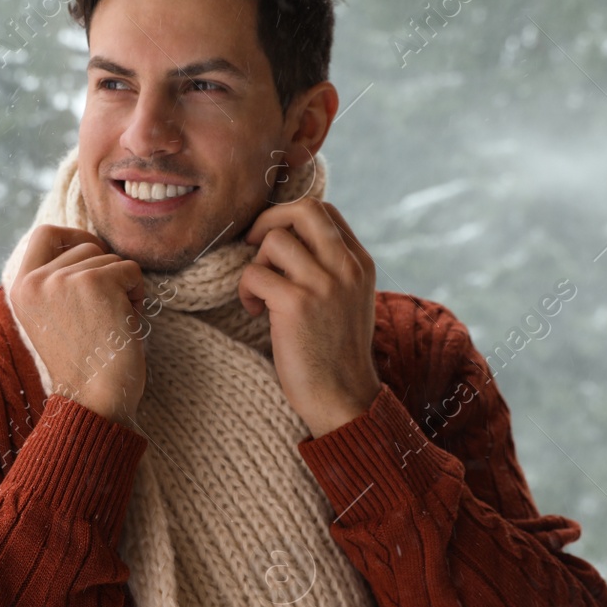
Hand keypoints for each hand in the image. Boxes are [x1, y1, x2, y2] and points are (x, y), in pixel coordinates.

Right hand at [8, 224, 147, 426]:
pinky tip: (126, 323)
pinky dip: (138, 294)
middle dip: (105, 271)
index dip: (73, 236)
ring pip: (109, 257)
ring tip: (114, 323)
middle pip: (84, 244)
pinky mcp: (95, 282)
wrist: (94, 400)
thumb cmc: (84, 364)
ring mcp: (64, 279)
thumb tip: (90, 245)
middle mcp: (36, 280)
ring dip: (122, 287)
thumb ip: (57, 283)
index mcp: (20, 289)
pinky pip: (131, 269)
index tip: (92, 255)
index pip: (44, 234)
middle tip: (108, 309)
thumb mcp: (53, 317)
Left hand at [238, 198, 379, 437]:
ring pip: (274, 240)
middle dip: (268, 220)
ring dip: (256, 264)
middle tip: (255, 248)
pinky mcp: (297, 303)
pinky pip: (254, 273)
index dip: (289, 218)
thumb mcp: (348, 299)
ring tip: (261, 294)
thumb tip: (289, 238)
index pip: (323, 211)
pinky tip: (256, 312)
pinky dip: (246, 291)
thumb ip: (330, 267)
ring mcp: (323, 283)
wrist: (343, 397)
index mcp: (359, 263)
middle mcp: (346, 267)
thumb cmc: (335, 352)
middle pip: (303, 209)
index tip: (273, 243)